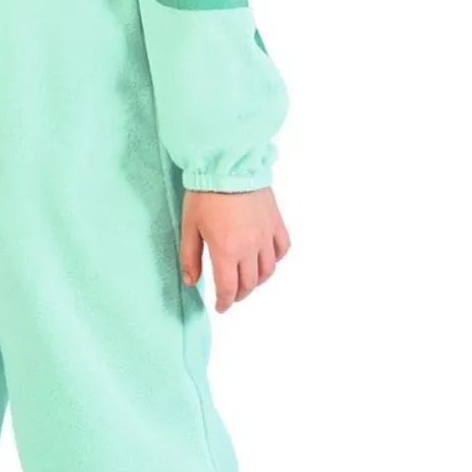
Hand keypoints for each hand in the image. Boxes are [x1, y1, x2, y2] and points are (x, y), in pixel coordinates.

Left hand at [179, 187, 290, 312]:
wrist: (229, 164)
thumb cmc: (205, 194)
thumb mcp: (189, 227)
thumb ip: (189, 257)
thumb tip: (190, 282)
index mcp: (226, 251)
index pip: (228, 288)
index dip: (224, 303)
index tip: (220, 307)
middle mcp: (250, 248)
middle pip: (249, 283)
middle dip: (239, 294)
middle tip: (230, 295)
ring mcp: (266, 236)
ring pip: (268, 271)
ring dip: (257, 281)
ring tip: (247, 281)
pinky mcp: (275, 222)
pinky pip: (282, 249)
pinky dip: (275, 260)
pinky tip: (266, 259)